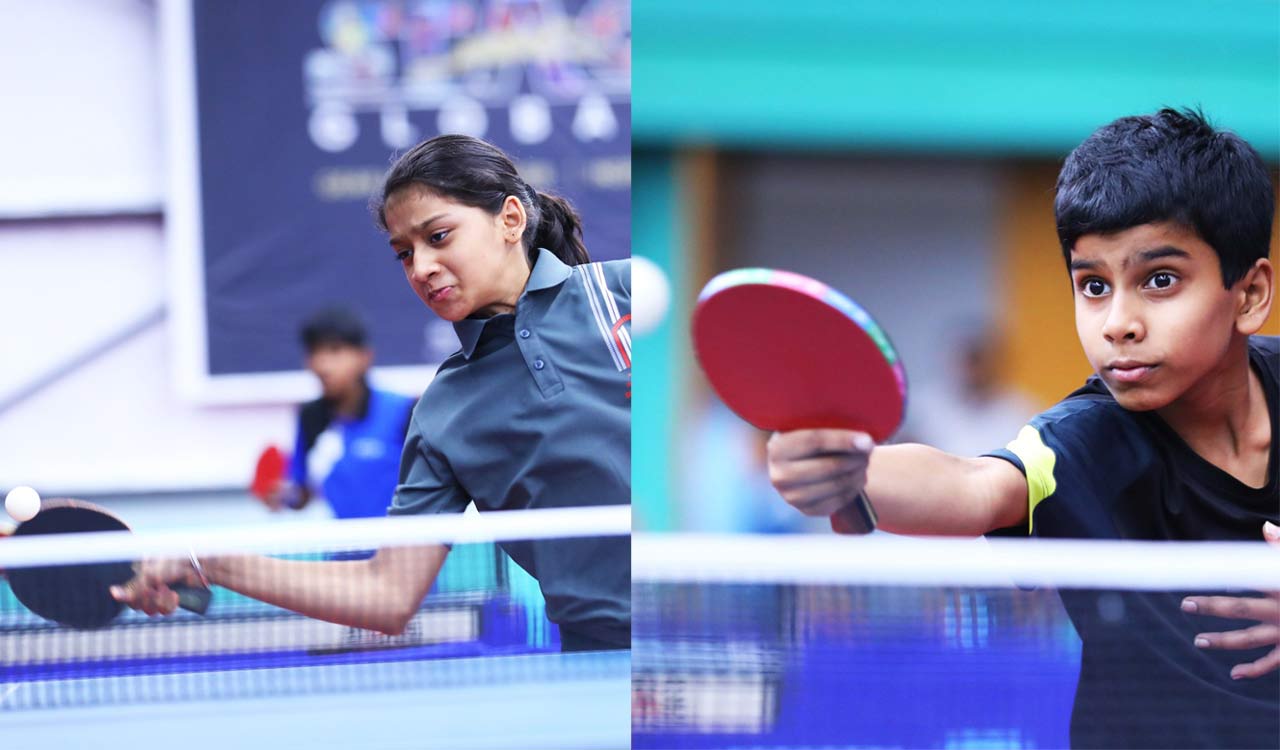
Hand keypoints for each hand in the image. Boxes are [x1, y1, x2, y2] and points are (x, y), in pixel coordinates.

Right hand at [111, 558, 203, 615]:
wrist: (201, 564)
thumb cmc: (176, 564)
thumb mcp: (152, 575)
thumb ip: (133, 587)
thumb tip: (112, 593)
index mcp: (140, 571)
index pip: (128, 593)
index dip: (134, 595)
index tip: (147, 589)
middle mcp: (149, 582)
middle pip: (138, 605)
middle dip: (150, 599)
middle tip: (161, 588)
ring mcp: (161, 590)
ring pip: (151, 610)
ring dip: (160, 603)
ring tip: (170, 592)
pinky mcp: (173, 597)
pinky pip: (164, 610)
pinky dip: (169, 606)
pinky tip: (176, 596)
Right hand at [766, 429, 873, 518]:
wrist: (796, 465)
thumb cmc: (808, 440)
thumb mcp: (808, 427)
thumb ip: (828, 426)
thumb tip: (864, 440)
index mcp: (777, 448)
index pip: (815, 441)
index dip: (843, 440)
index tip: (867, 441)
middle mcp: (779, 475)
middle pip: (828, 467)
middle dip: (855, 459)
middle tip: (869, 451)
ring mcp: (791, 497)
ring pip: (837, 485)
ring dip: (858, 473)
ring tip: (865, 462)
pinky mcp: (806, 510)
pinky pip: (839, 501)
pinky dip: (854, 489)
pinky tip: (858, 477)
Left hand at [1181, 521, 1279, 679]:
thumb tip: (1266, 527)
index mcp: (1279, 585)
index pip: (1246, 578)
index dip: (1222, 576)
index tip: (1196, 573)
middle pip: (1240, 608)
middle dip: (1211, 606)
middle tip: (1185, 605)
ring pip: (1249, 638)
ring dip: (1223, 641)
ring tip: (1199, 642)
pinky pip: (1272, 662)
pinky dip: (1253, 669)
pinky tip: (1234, 673)